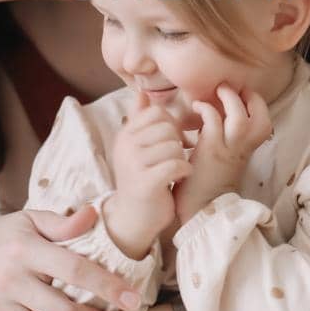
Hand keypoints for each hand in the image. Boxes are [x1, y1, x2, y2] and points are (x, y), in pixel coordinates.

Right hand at [108, 89, 193, 248]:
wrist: (134, 217)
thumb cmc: (142, 179)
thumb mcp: (136, 147)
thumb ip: (140, 120)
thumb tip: (141, 92)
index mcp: (125, 135)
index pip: (157, 113)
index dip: (172, 124)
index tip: (172, 140)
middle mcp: (126, 146)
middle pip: (167, 127)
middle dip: (178, 141)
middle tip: (175, 157)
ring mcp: (134, 164)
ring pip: (173, 145)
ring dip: (181, 158)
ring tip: (176, 169)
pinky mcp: (146, 183)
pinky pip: (176, 164)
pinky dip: (184, 170)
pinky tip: (180, 177)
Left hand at [173, 84, 271, 223]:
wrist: (200, 208)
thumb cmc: (208, 182)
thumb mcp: (225, 157)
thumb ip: (226, 138)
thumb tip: (216, 115)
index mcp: (248, 149)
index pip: (264, 121)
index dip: (255, 104)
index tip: (241, 95)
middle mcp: (243, 148)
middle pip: (260, 116)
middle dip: (249, 97)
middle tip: (231, 88)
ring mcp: (228, 149)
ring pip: (239, 116)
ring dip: (229, 99)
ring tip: (218, 90)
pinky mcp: (211, 150)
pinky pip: (212, 120)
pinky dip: (206, 108)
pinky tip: (197, 107)